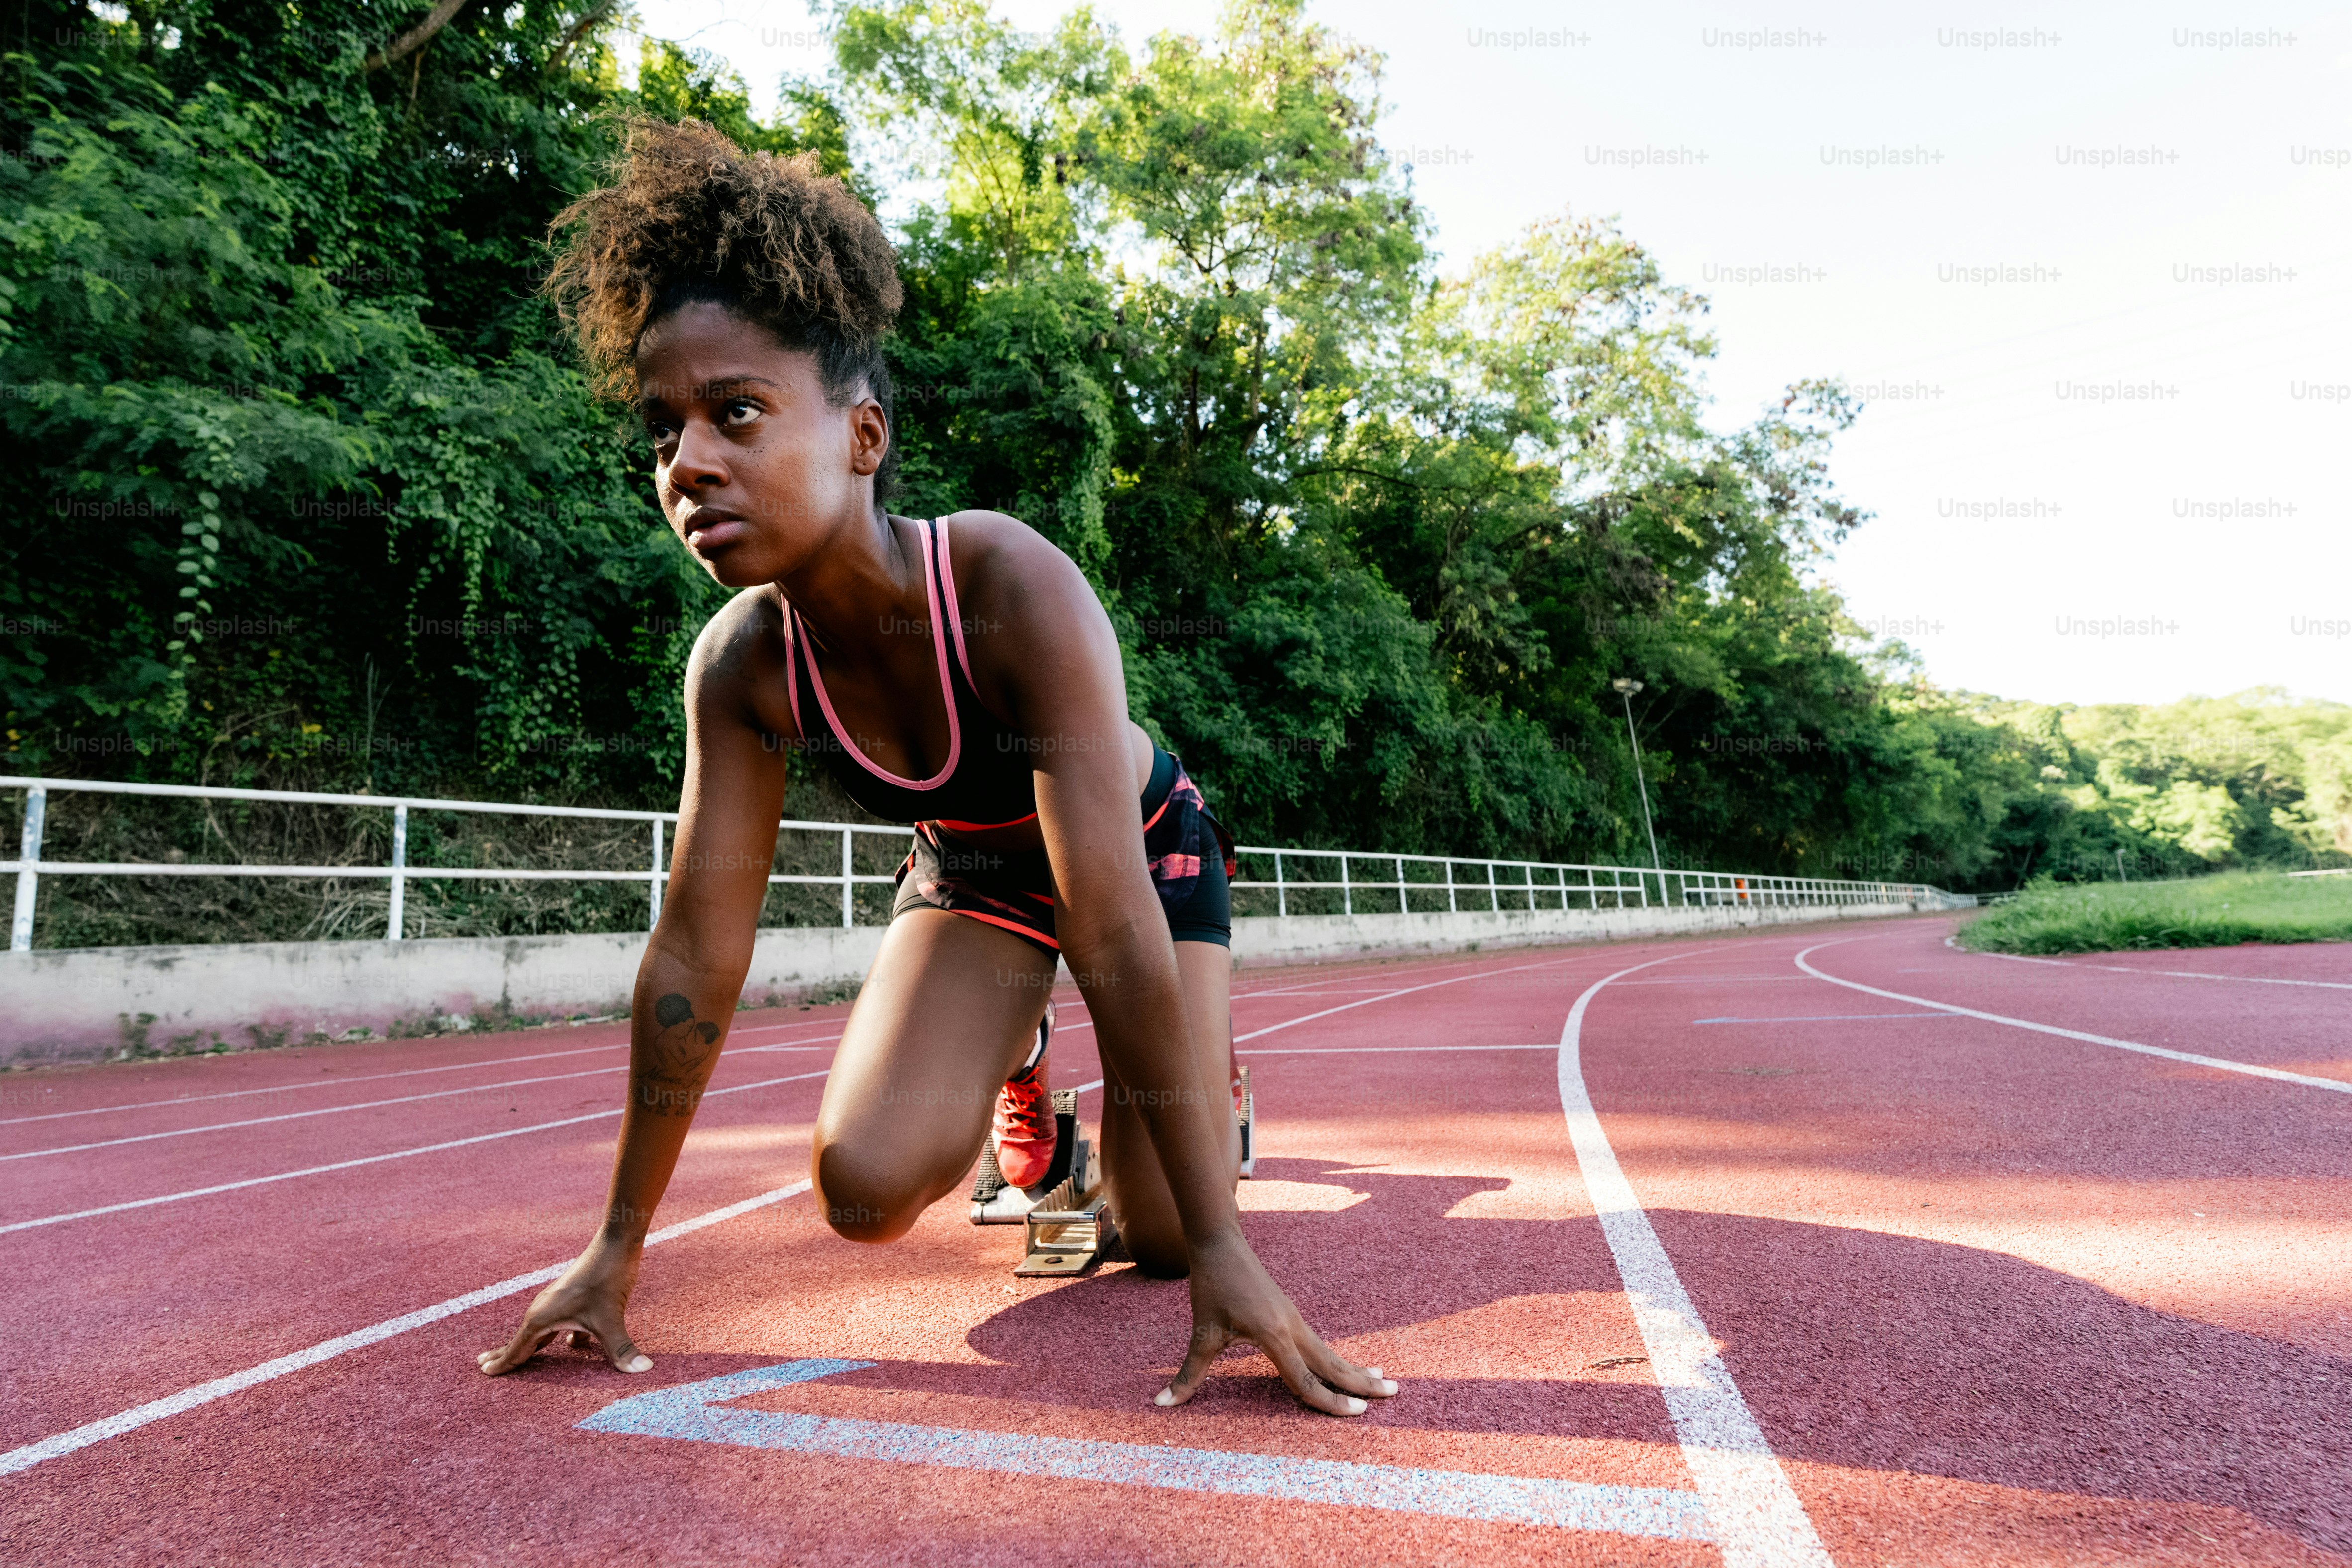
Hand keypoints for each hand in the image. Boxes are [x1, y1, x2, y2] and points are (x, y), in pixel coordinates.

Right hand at [477, 1235, 651, 1375]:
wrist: (616, 1242)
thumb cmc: (606, 1278)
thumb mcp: (611, 1318)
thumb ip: (621, 1349)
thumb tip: (642, 1371)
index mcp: (542, 1318)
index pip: (517, 1348)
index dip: (502, 1363)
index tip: (484, 1372)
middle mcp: (544, 1310)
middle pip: (522, 1340)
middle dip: (506, 1354)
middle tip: (483, 1365)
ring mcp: (558, 1303)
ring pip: (541, 1332)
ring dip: (531, 1346)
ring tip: (522, 1360)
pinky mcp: (574, 1299)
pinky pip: (560, 1325)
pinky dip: (559, 1338)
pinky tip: (572, 1347)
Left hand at [1156, 1230, 1399, 1415]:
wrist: (1220, 1242)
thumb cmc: (1211, 1285)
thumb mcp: (1201, 1332)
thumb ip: (1188, 1374)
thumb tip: (1160, 1405)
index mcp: (1274, 1335)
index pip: (1305, 1379)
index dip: (1328, 1401)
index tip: (1355, 1415)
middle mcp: (1292, 1327)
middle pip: (1332, 1363)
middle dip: (1362, 1383)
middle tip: (1393, 1396)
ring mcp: (1294, 1319)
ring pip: (1330, 1352)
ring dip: (1356, 1369)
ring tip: (1385, 1382)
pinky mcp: (1290, 1313)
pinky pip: (1320, 1343)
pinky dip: (1338, 1358)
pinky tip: (1347, 1366)